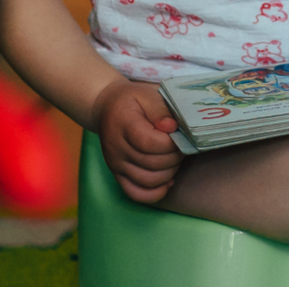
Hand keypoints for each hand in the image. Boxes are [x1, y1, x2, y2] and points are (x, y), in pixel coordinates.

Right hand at [90, 79, 183, 202]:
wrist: (106, 108)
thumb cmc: (132, 100)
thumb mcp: (147, 95)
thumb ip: (160, 110)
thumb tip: (172, 127)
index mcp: (124, 125)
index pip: (150, 144)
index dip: (171, 143)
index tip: (180, 134)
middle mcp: (116, 148)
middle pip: (152, 164)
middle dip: (175, 156)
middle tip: (182, 145)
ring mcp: (115, 164)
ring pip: (148, 181)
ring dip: (169, 172)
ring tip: (175, 158)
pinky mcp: (118, 175)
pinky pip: (136, 194)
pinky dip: (156, 192)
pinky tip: (168, 180)